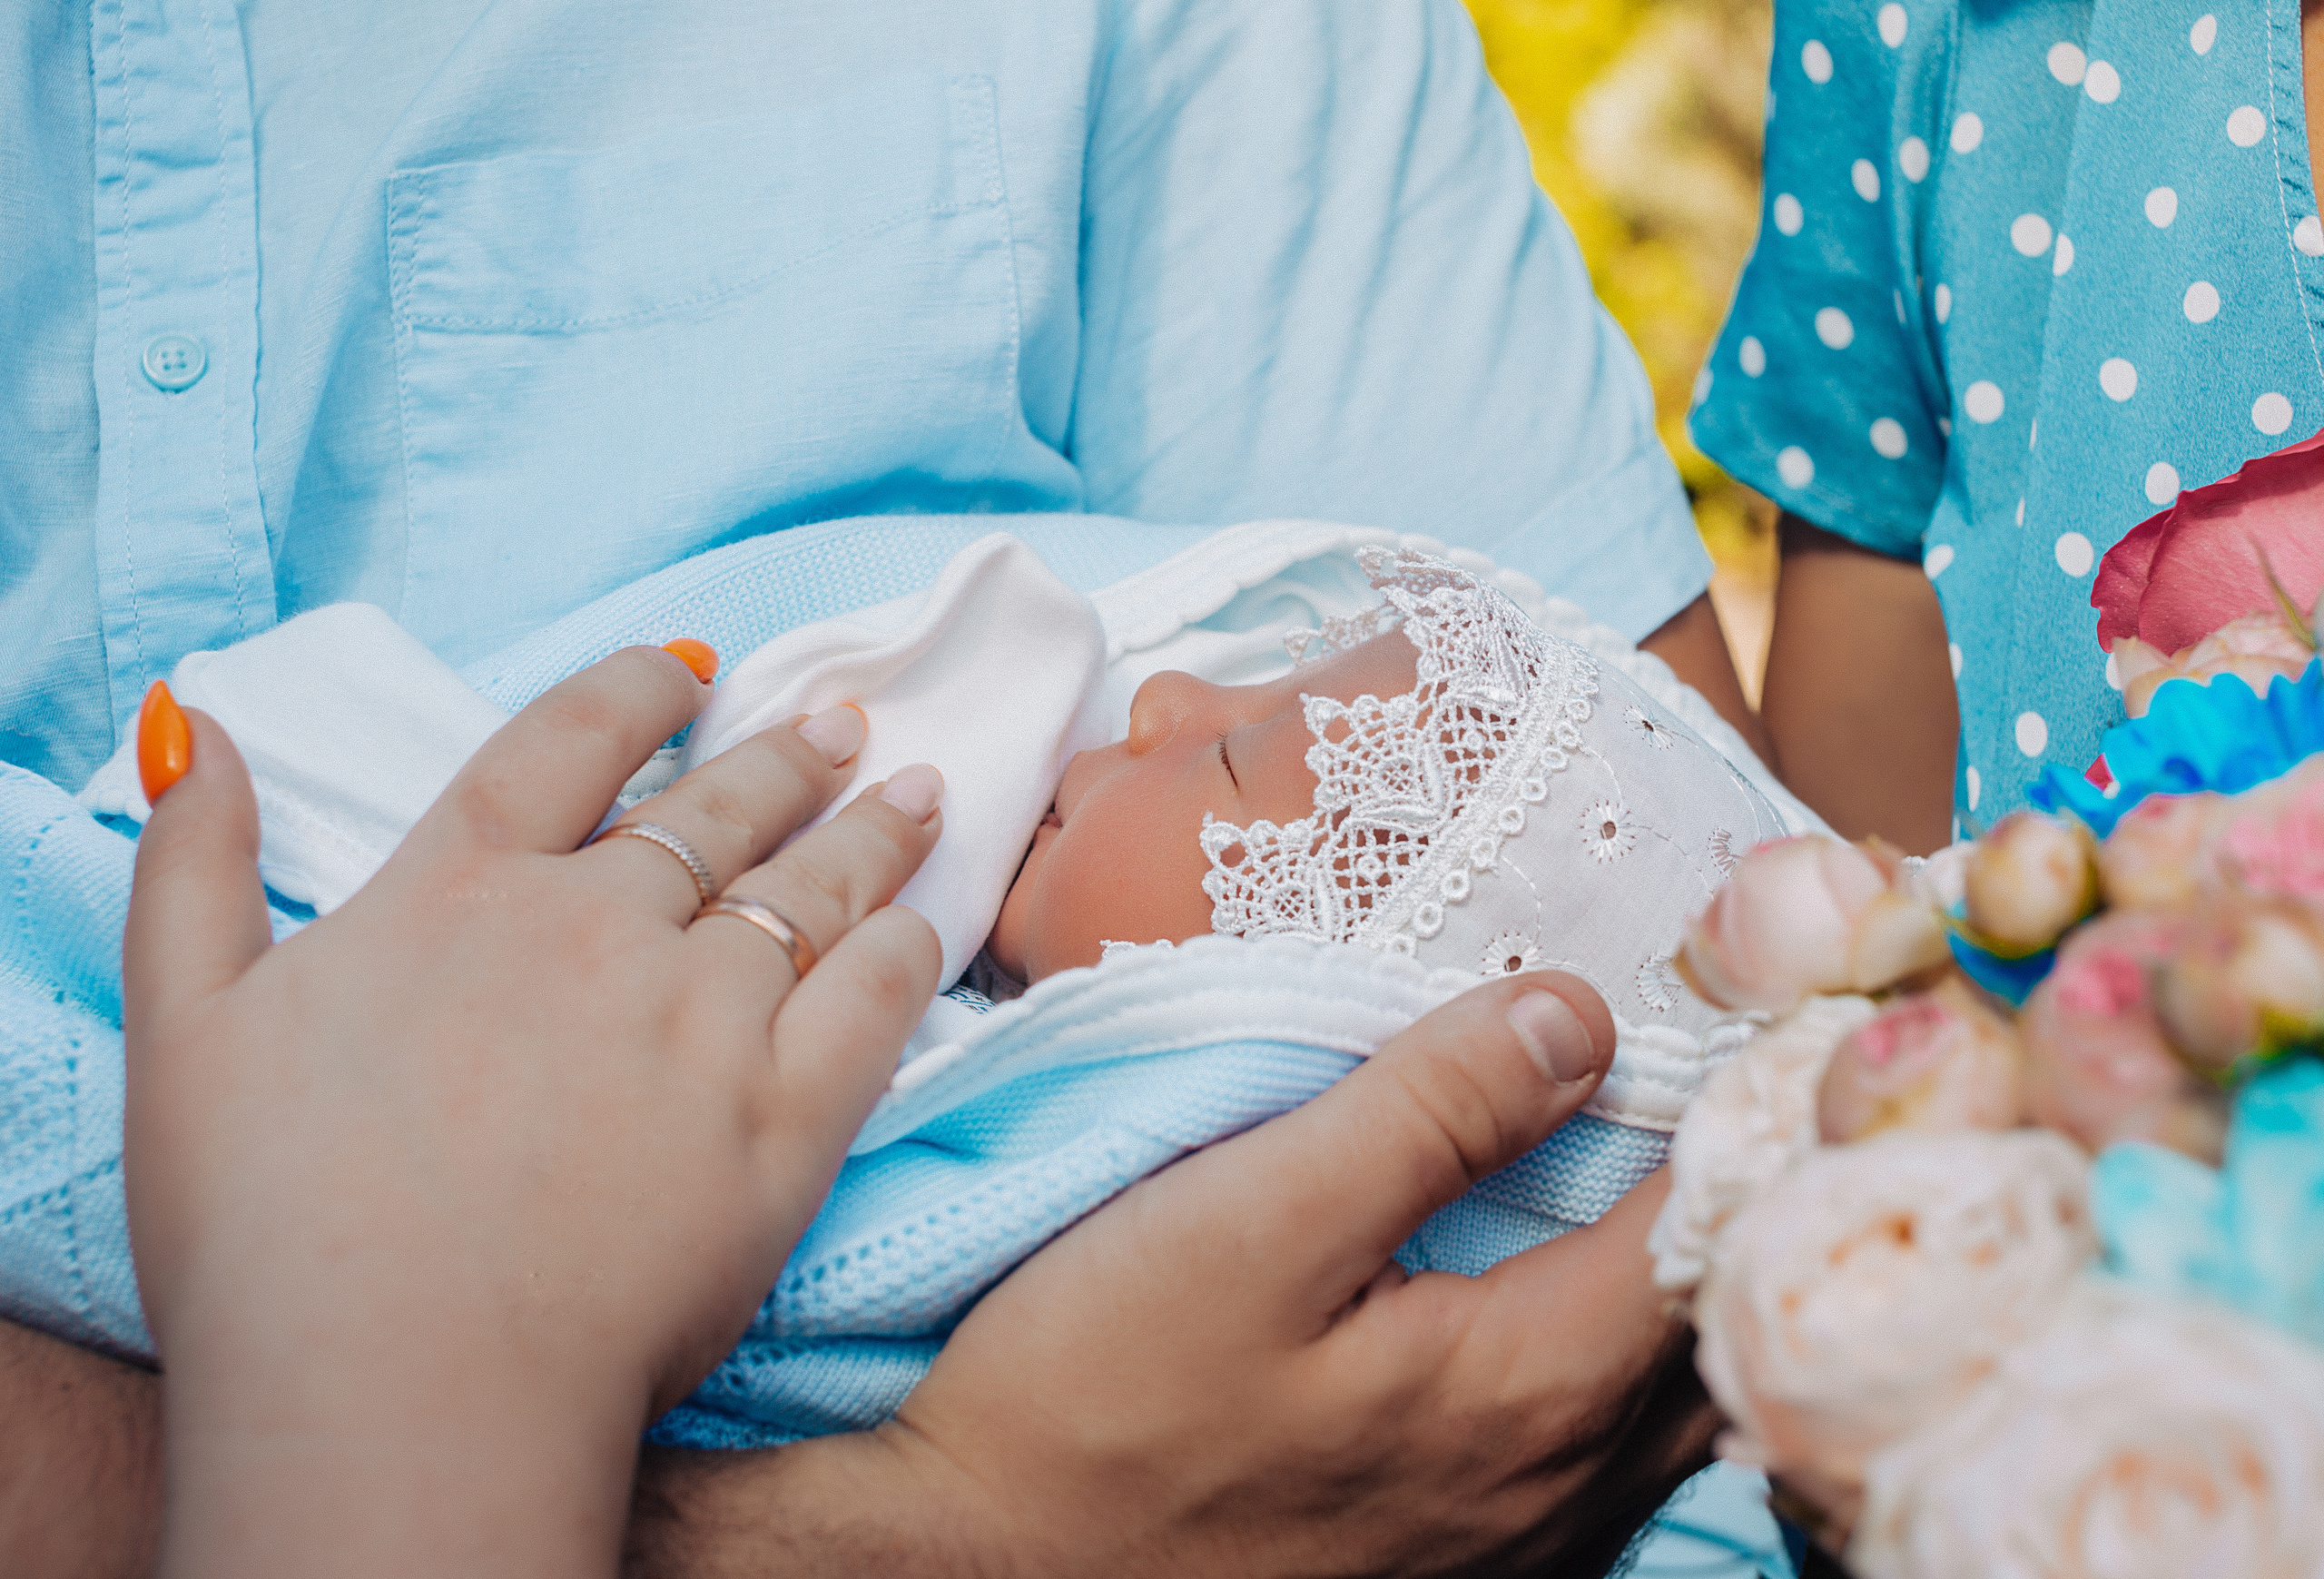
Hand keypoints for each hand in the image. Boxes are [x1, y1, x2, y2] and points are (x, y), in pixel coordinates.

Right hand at [122, 648, 944, 1578]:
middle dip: (784, 759)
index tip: (686, 667)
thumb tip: (198, 728)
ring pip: (808, 891)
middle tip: (842, 724)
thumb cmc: (270, 1228)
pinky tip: (924, 926)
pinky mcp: (782, 1118)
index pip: (562, 746)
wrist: (398, 1386)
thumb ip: (191, 864)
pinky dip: (905, 951)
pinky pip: (872, 1001)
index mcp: (458, 894)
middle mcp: (595, 928)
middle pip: (712, 814)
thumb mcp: (183, 1023)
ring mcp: (702, 1017)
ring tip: (919, 794)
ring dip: (869, 834)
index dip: (630, 694)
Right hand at [628, 973, 1718, 1577]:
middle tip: (1717, 1085)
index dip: (1744, 1114)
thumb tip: (1578, 1019)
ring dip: (1680, 1291)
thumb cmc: (1096, 1403)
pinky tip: (1555, 1308)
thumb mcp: (1249, 1220)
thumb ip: (1427, 1114)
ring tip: (1649, 1177)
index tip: (1746, 1016)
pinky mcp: (1451, 1571)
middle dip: (1734, 1205)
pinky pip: (1597, 1464)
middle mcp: (1555, 1492)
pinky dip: (1618, 1368)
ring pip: (1667, 1411)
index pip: (1705, 1230)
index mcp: (1527, 1388)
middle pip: (1714, 1332)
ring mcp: (1510, 1551)